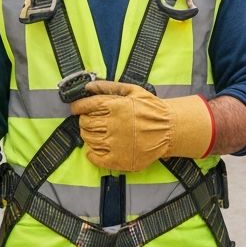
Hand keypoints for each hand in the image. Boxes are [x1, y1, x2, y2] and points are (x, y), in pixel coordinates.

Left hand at [71, 81, 213, 171]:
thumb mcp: (132, 91)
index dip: (78, 107)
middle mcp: (112, 125)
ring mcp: (114, 144)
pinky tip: (96, 149)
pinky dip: (91, 153)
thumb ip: (108, 87)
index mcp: (114, 106)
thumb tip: (88, 86)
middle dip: (84, 121)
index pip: (86, 106)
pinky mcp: (118, 159)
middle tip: (89, 120)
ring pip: (89, 139)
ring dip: (88, 135)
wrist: (169, 130)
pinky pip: (95, 158)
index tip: (76, 108)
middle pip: (85, 123)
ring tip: (97, 133)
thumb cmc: (152, 109)